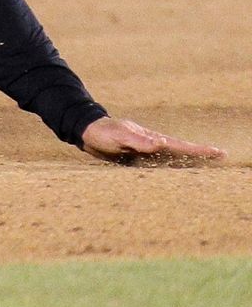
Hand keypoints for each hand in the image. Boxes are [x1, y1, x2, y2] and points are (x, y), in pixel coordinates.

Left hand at [80, 116, 223, 163]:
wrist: (86, 131)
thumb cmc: (102, 132)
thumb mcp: (120, 136)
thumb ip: (139, 141)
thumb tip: (161, 143)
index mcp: (151, 139)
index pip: (180, 145)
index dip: (199, 150)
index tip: (218, 152)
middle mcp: (151, 145)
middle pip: (180, 152)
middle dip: (199, 154)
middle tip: (220, 156)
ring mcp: (144, 151)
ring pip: (170, 159)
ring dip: (186, 162)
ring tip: (204, 166)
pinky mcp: (135, 158)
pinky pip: (155, 165)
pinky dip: (168, 168)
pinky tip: (174, 174)